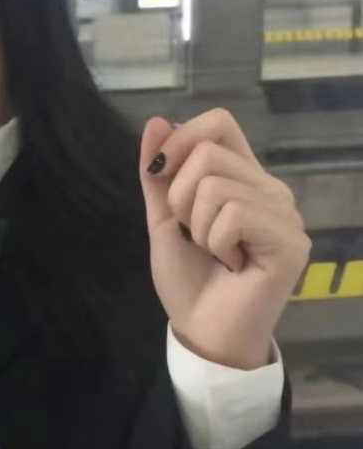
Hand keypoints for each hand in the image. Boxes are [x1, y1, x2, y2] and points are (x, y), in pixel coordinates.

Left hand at [139, 110, 310, 370]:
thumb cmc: (188, 276)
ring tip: (214, 252)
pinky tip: (232, 264)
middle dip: (179, 198)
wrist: (201, 328)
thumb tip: (156, 120)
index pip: (219, 123)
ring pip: (215, 185)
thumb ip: (158, 173)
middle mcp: (269, 188)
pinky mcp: (291, 241)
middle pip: (208, 153)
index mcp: (241, 177)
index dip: (182, 139)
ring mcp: (284, 213)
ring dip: (197, 226)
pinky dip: (215, 242)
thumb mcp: (163, 218)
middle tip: (194, 234)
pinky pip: (234, 215)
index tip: (161, 176)